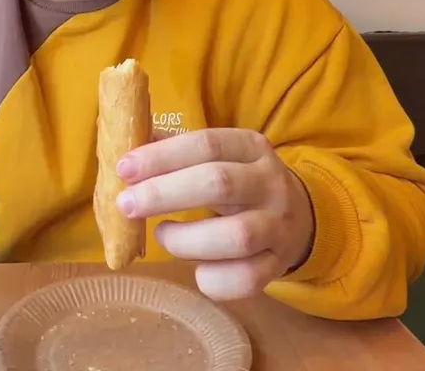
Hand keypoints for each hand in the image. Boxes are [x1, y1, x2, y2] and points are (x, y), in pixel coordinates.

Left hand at [116, 127, 313, 300]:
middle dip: (165, 194)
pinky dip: (212, 280)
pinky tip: (196, 270)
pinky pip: (246, 280)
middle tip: (127, 205)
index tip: (124, 169)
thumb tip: (128, 151)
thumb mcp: (219, 157)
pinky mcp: (278, 265)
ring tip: (162, 234)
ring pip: (236, 237)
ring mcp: (278, 226)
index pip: (206, 144)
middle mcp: (270, 184)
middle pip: (220, 184)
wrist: (300, 218)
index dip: (162, 156)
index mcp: (251, 147)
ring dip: (186, 240)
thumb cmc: (240, 183)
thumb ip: (177, 150)